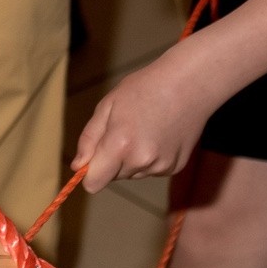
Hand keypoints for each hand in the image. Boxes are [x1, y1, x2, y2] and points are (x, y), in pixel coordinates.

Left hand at [72, 52, 212, 192]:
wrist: (189, 84)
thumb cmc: (144, 89)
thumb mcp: (107, 106)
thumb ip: (89, 139)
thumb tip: (78, 166)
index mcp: (120, 145)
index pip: (94, 183)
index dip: (90, 173)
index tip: (93, 159)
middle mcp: (141, 161)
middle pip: (113, 176)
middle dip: (112, 160)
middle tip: (124, 129)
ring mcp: (161, 166)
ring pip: (132, 173)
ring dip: (131, 159)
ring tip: (144, 129)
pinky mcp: (175, 167)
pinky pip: (151, 170)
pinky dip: (150, 158)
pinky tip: (159, 135)